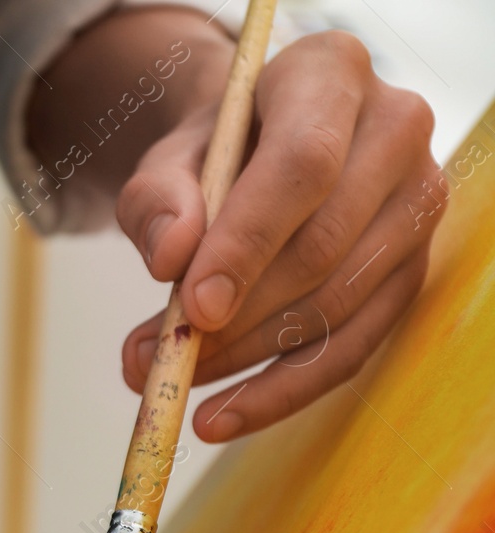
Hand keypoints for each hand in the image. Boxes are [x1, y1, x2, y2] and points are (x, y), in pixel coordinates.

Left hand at [117, 31, 439, 439]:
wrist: (256, 153)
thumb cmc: (212, 153)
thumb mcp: (167, 159)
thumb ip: (156, 200)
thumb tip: (171, 259)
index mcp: (332, 76)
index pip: (302, 167)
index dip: (247, 244)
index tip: (192, 308)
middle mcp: (396, 131)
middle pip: (323, 246)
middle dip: (236, 318)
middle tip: (157, 358)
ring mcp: (416, 203)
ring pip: (338, 305)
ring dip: (247, 359)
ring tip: (167, 379)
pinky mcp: (409, 271)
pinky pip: (353, 349)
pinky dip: (282, 391)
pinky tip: (220, 415)